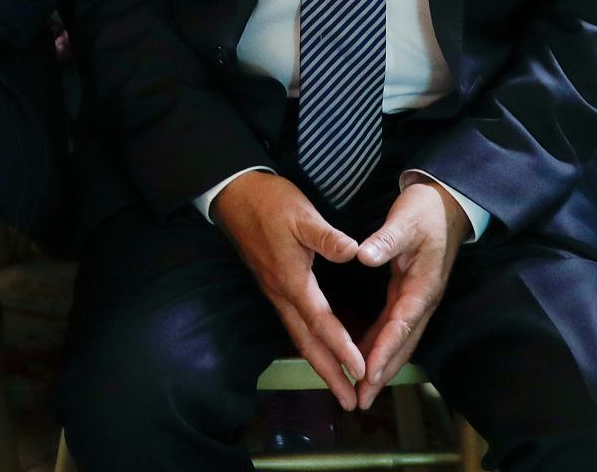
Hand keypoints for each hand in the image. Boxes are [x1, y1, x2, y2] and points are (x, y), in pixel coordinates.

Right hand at [212, 172, 365, 409]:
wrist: (235, 194)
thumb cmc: (269, 203)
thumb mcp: (302, 214)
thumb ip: (327, 237)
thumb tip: (355, 252)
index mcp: (292, 280)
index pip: (320, 322)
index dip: (342, 348)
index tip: (362, 371)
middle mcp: (282, 293)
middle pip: (307, 342)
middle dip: (329, 374)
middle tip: (350, 402)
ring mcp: (275, 291)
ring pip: (299, 336)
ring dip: (320, 363)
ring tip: (340, 386)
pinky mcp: (274, 284)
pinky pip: (295, 324)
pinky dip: (311, 344)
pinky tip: (321, 347)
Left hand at [351, 181, 468, 407]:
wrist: (446, 204)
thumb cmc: (424, 211)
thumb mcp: (404, 220)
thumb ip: (386, 239)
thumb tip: (364, 255)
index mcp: (422, 285)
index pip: (401, 325)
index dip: (384, 350)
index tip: (367, 373)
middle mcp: (422, 299)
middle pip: (402, 344)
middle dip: (382, 373)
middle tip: (362, 399)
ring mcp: (417, 299)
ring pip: (399, 341)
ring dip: (382, 366)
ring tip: (361, 390)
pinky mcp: (410, 295)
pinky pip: (395, 327)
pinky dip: (381, 346)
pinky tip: (365, 358)